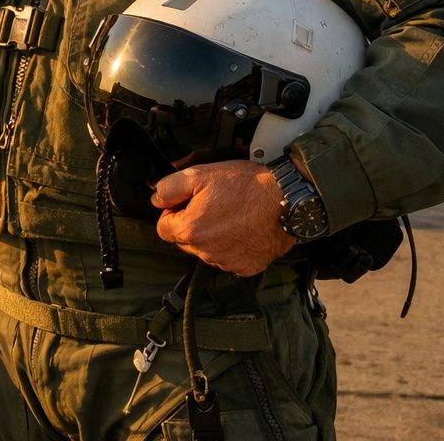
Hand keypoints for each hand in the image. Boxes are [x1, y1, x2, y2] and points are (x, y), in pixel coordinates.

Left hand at [152, 160, 294, 275]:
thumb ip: (169, 188)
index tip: (188, 203)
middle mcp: (206, 252)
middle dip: (191, 224)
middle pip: (184, 241)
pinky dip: (232, 246)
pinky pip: (229, 259)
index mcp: (191, 230)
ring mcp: (227, 262)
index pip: (163, 228)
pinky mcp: (246, 267)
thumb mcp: (200, 175)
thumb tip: (156, 199)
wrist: (287, 200)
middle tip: (212, 205)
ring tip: (231, 214)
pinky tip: (243, 228)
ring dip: (211, 236)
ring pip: (206, 251)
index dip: (173, 212)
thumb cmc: (246, 186)